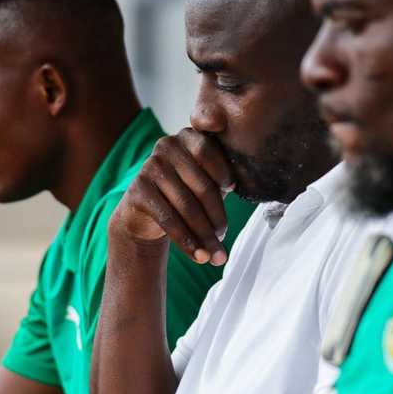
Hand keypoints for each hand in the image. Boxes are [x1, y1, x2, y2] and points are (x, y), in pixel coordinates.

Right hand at [111, 128, 234, 265]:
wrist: (145, 212)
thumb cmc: (186, 191)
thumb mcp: (207, 178)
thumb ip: (224, 173)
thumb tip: (255, 183)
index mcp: (187, 137)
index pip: (209, 152)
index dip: (223, 172)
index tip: (234, 189)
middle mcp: (165, 146)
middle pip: (201, 185)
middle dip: (217, 217)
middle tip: (224, 237)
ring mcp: (149, 167)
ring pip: (186, 206)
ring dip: (204, 235)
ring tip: (215, 255)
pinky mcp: (137, 190)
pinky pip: (167, 219)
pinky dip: (185, 241)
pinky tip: (197, 256)